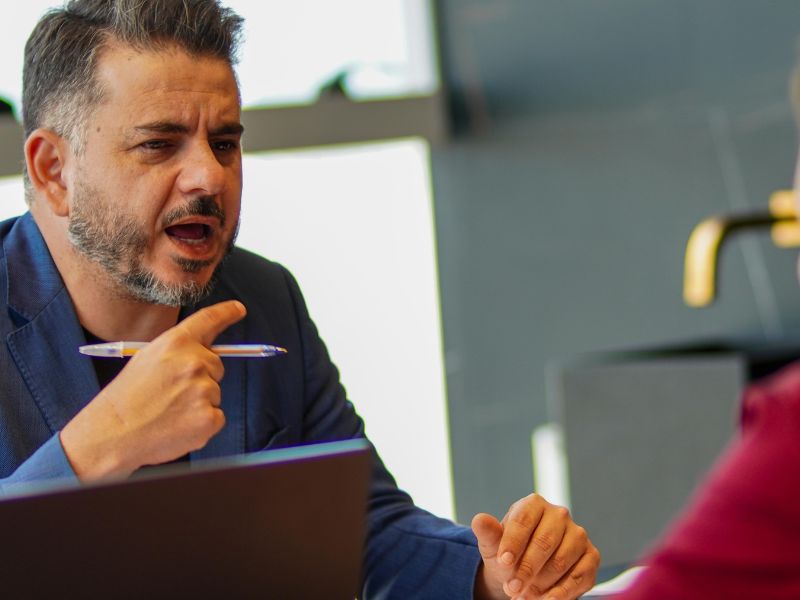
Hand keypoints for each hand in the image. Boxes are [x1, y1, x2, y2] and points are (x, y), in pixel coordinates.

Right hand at [60, 300, 246, 479]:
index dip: (227, 312)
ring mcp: (204, 390)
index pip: (209, 320)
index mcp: (177, 343)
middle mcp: (194, 362)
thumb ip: (178, 352)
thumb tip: (203, 354)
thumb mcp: (147, 359)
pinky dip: (202, 423)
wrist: (112, 434)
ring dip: (199, 402)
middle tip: (172, 393)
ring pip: (215, 393)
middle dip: (201, 377)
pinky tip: (178, 426)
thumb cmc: (126, 398)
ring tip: (169, 412)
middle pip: (216, 365)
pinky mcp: (209, 417)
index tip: (238, 309)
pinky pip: (217, 416)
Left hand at [472, 493, 599, 599]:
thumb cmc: (509, 553)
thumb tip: (479, 520)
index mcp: (534, 504)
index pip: (524, 521)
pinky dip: (560, 593)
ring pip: (561, 562)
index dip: (513, 543)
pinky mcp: (591, 556)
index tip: (503, 563)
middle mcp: (559, 515)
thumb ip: (488, 533)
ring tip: (523, 596)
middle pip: (544, 542)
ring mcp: (578, 535)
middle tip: (512, 588)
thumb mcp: (493, 545)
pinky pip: (579, 577)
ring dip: (541, 584)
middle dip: (526, 569)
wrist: (525, 570)